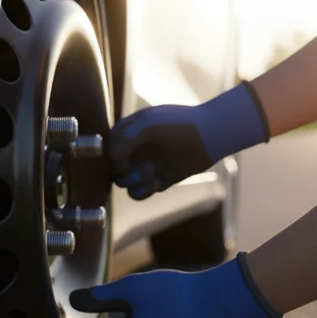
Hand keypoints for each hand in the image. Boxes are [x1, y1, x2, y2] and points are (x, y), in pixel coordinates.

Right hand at [110, 83, 269, 199]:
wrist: (210, 135)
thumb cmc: (178, 124)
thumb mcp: (148, 125)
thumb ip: (124, 139)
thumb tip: (109, 158)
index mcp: (128, 132)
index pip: (106, 149)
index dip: (109, 156)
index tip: (121, 157)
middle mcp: (135, 150)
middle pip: (112, 169)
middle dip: (121, 170)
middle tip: (132, 165)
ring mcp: (146, 165)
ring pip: (124, 183)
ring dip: (134, 180)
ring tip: (150, 170)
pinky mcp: (159, 180)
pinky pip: (140, 193)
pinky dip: (144, 190)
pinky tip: (155, 182)